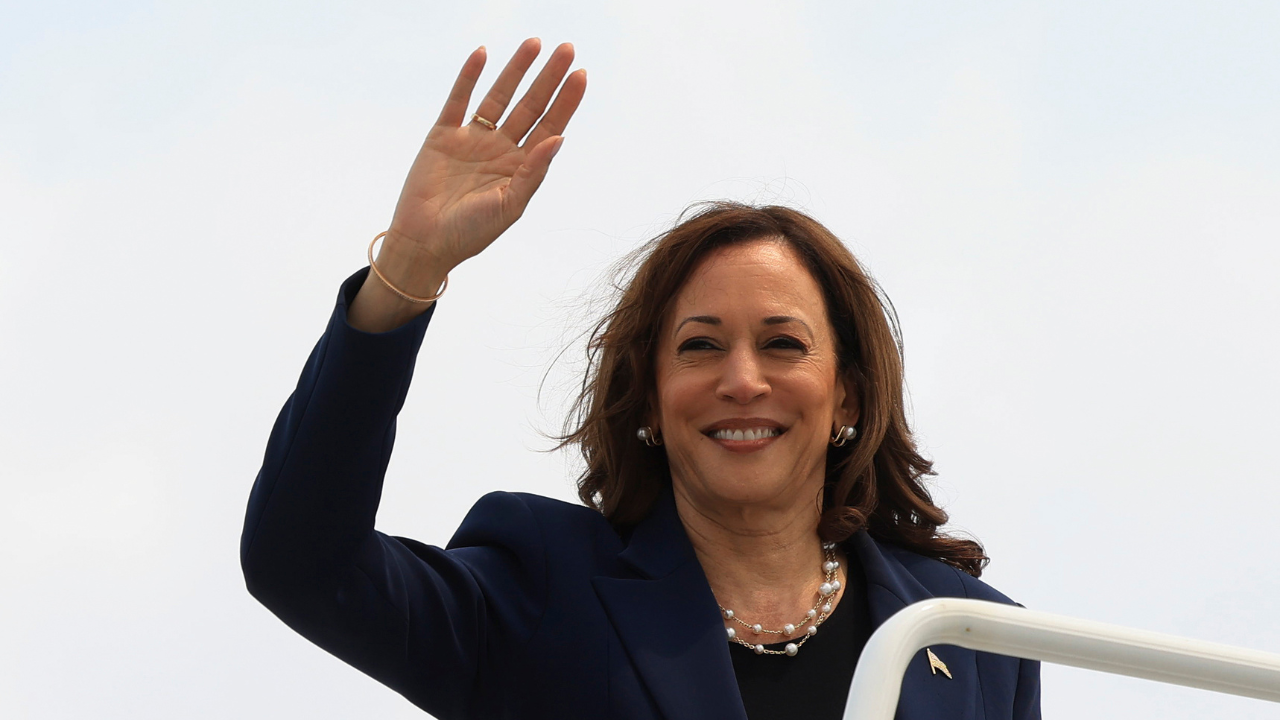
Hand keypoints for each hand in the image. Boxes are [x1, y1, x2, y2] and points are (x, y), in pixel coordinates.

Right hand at [385, 38, 586, 276]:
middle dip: (548, 78)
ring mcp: (472, 140)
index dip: (566, 101)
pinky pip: (458, 100)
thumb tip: (559, 138)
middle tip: (566, 50)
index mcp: (521, 167)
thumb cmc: (470, 234)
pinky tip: (482, 54)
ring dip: (515, 70)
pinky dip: (468, 77)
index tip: (581, 75)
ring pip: (498, 97)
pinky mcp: (443, 136)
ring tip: (533, 43)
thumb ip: (533, 172)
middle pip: (530, 105)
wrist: (425, 243)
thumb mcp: (509, 206)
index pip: (550, 126)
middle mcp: (500, 148)